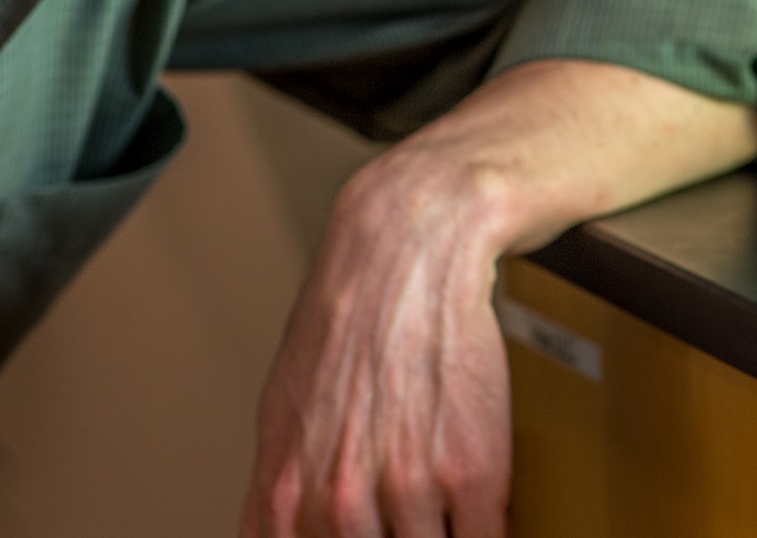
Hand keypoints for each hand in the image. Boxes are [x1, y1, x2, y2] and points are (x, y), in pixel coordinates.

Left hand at [238, 59, 756, 536]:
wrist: (409, 247)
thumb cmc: (349, 317)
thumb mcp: (284, 405)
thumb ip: (278, 489)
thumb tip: (273, 534)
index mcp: (288, 491)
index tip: (359, 536)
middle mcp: (343, 498)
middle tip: (407, 517)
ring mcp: (409, 488)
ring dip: (438, 533)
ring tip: (441, 514)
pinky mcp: (474, 473)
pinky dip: (483, 531)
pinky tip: (476, 512)